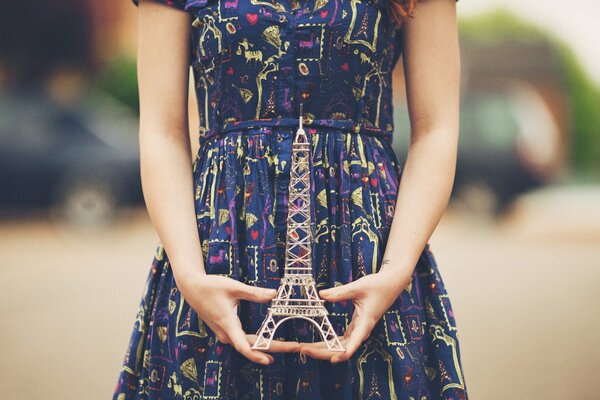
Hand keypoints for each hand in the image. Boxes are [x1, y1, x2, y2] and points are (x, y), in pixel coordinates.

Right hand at [177, 271, 300, 364]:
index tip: (270, 360)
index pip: (243, 346)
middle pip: (251, 347)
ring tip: (288, 346)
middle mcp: (226, 333)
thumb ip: (254, 293)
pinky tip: (269, 343)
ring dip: (267, 346)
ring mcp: (225, 333)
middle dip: (274, 348)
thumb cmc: (211, 286)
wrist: (192, 288)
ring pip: (248, 345)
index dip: (257, 355)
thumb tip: (274, 294)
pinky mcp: (226, 331)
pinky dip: (258, 342)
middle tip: (295, 347)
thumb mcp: (234, 286)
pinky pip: (243, 341)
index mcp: (227, 324)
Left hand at [299, 269, 409, 362]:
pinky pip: (341, 340)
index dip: (343, 353)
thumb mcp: (358, 286)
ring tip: (303, 348)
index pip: (354, 343)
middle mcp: (361, 331)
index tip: (332, 359)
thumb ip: (339, 292)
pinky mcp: (356, 327)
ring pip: (340, 346)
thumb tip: (321, 294)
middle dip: (321, 351)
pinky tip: (315, 345)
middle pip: (341, 349)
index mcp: (365, 323)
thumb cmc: (378, 285)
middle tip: (302, 349)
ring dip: (322, 349)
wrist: (391, 285)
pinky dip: (328, 342)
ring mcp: (358, 330)